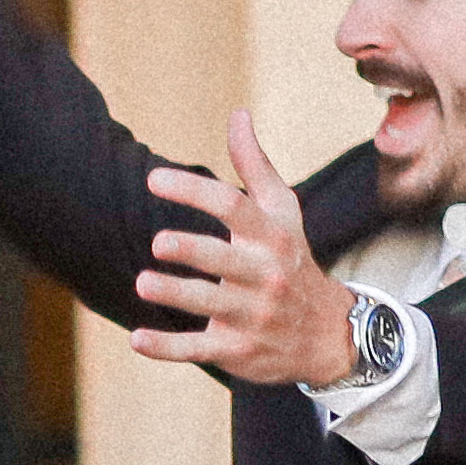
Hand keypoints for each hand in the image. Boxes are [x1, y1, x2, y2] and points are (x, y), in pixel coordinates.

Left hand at [135, 119, 360, 393]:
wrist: (330, 336)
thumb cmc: (293, 261)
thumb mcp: (283, 213)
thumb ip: (254, 166)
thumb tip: (237, 114)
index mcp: (271, 237)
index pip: (233, 207)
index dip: (194, 191)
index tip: (154, 179)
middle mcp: (263, 276)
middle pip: (225, 260)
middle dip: (192, 251)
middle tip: (159, 243)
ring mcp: (250, 316)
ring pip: (210, 305)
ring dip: (176, 295)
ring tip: (142, 283)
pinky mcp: (236, 350)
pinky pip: (198, 350)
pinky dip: (166, 348)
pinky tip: (136, 339)